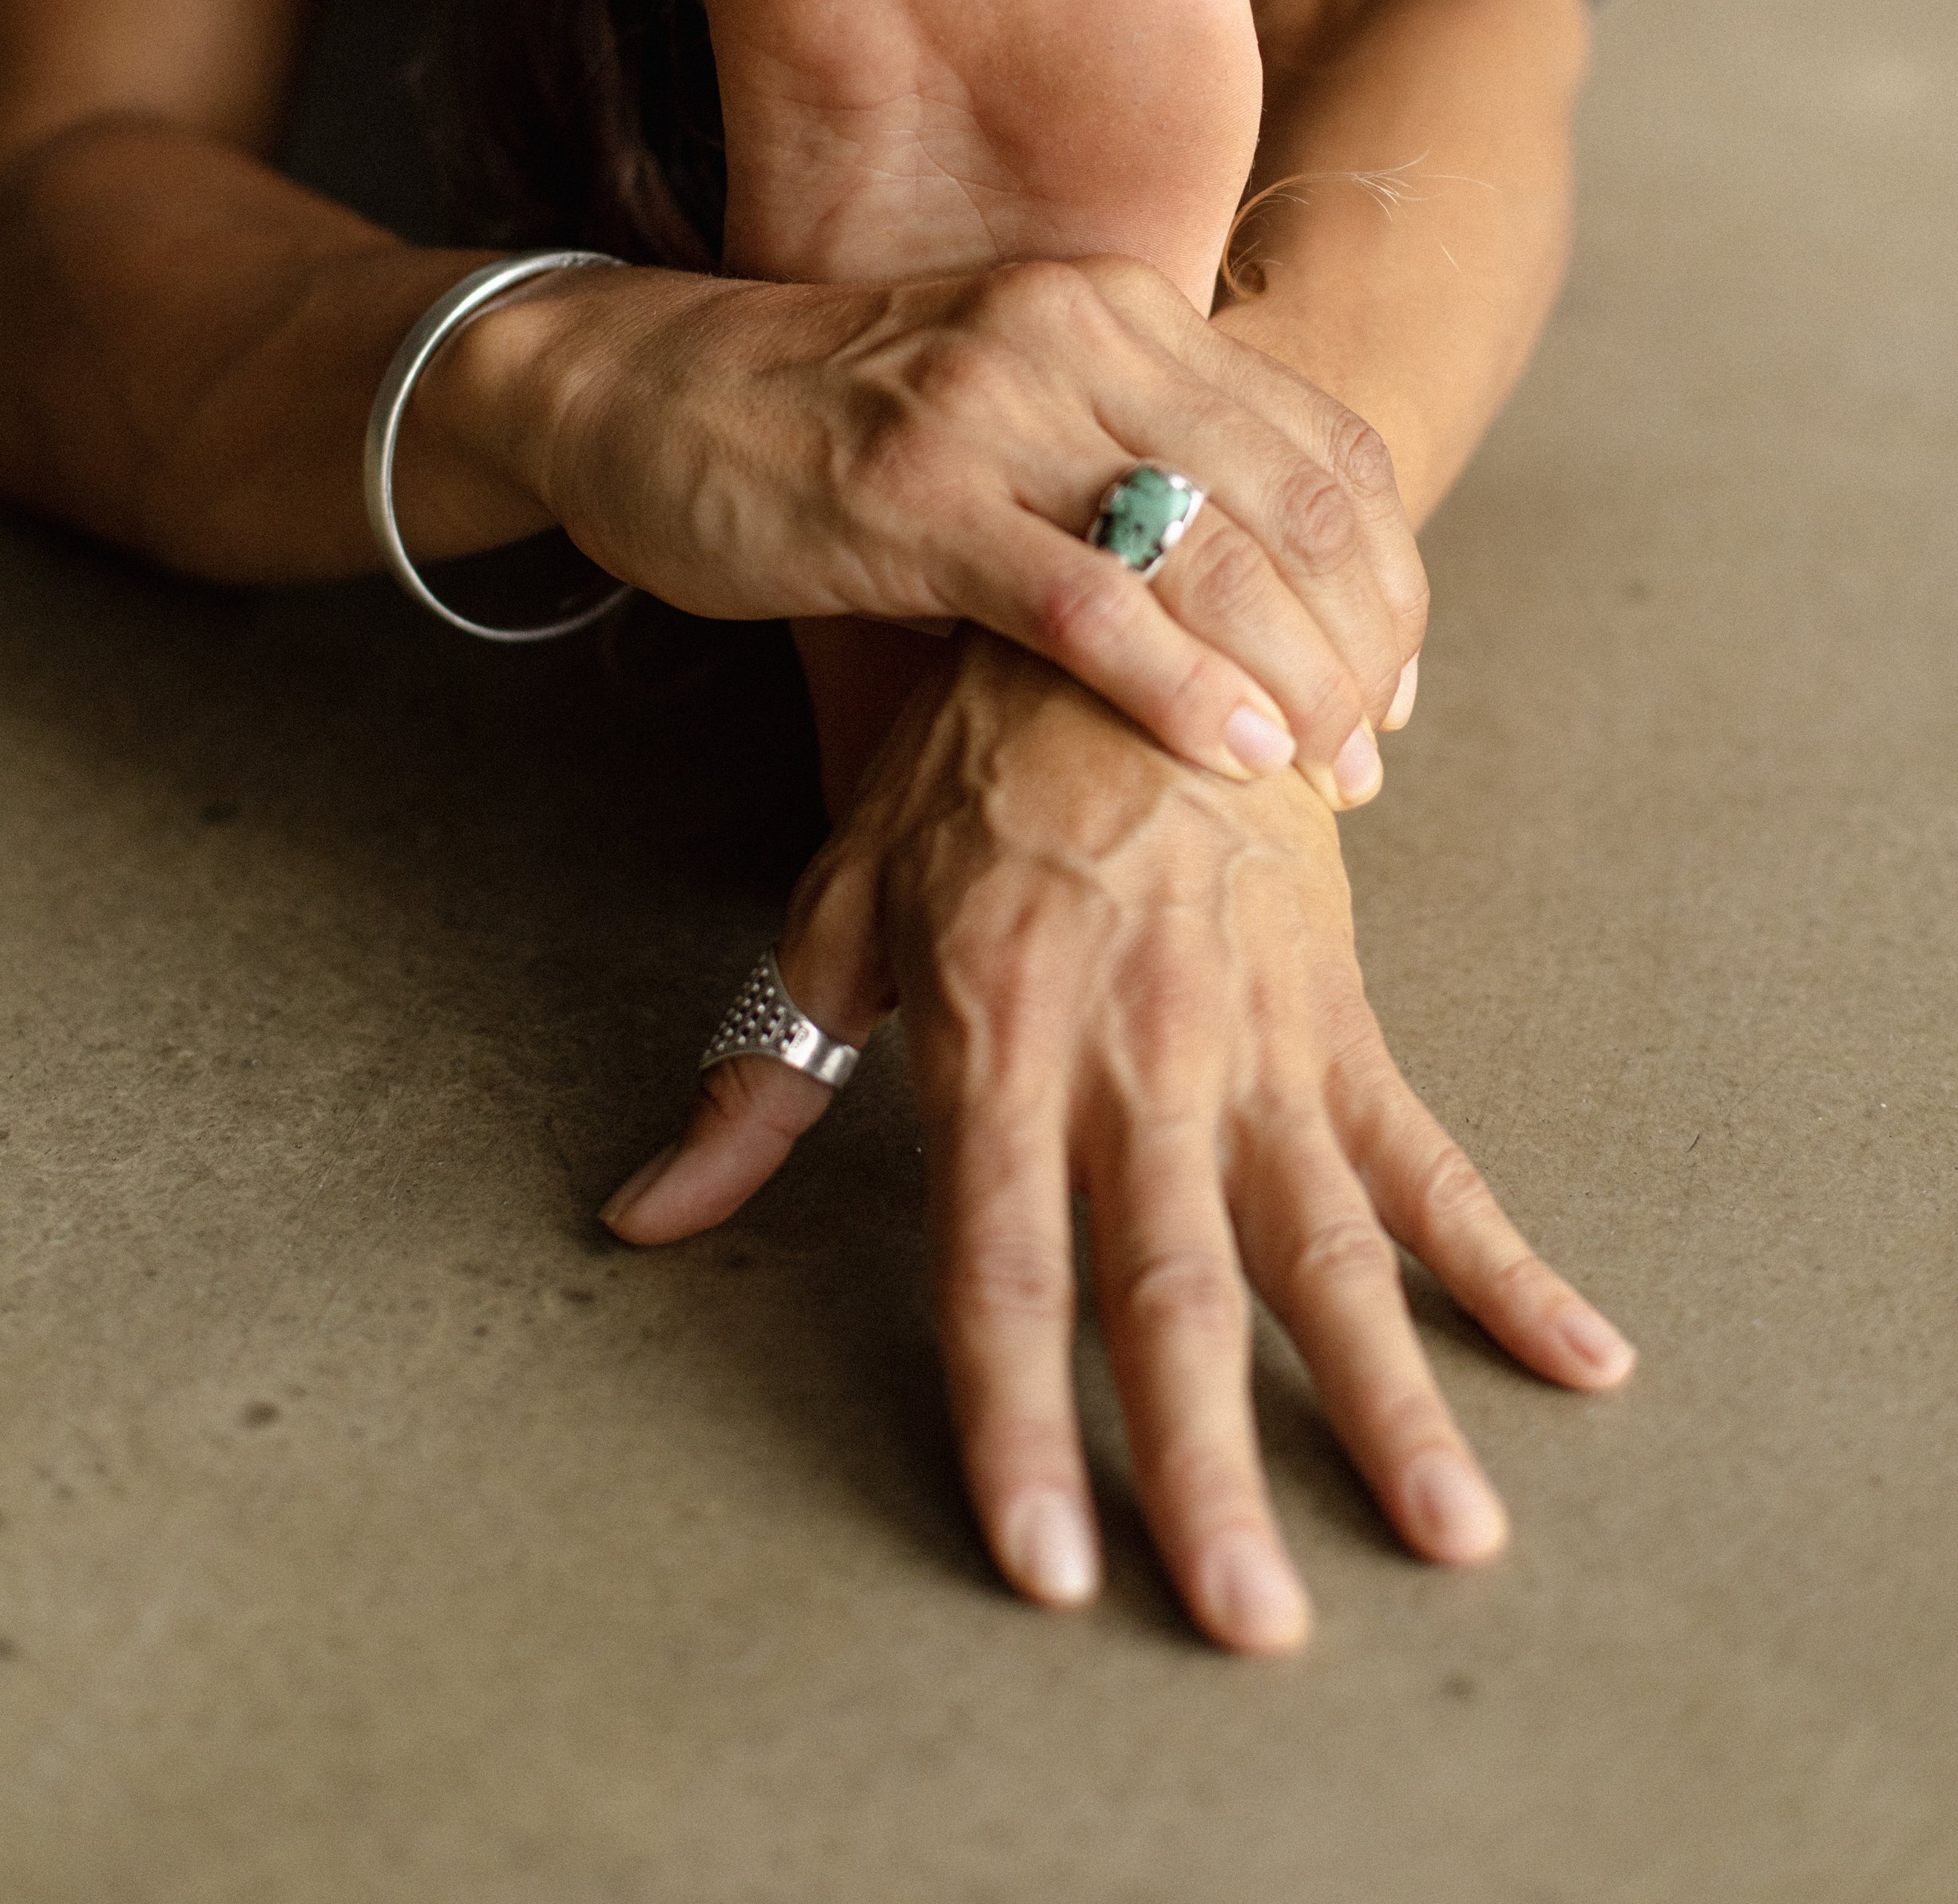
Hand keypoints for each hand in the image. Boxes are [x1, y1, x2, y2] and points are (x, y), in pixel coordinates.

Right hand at [467, 252, 1425, 795]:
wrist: (631, 387)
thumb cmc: (822, 424)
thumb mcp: (1007, 414)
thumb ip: (1120, 469)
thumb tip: (1253, 604)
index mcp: (1120, 310)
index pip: (1323, 442)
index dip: (1388, 577)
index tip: (1389, 688)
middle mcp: (1078, 334)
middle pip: (1299, 499)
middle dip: (1360, 646)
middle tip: (1367, 761)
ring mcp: (994, 406)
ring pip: (1213, 550)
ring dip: (1297, 678)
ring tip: (1328, 775)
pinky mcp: (910, 492)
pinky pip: (1087, 597)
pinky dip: (1181, 684)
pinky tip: (1235, 752)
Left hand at [603, 632, 1635, 1649]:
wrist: (1139, 599)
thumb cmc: (971, 761)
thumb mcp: (841, 901)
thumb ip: (762, 1077)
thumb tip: (648, 1216)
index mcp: (995, 1034)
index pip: (998, 1267)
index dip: (1020, 1424)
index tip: (1050, 1564)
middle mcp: (1134, 1055)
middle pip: (1172, 1289)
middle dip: (1209, 1467)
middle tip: (1255, 1623)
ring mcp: (1252, 1035)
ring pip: (1319, 1244)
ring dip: (1383, 1399)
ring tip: (1449, 1534)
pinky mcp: (1336, 1007)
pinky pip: (1424, 1152)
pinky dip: (1501, 1260)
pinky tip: (1574, 1357)